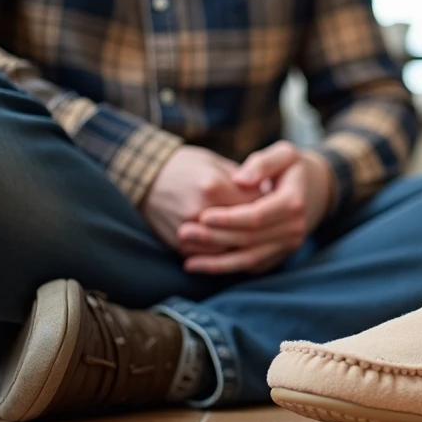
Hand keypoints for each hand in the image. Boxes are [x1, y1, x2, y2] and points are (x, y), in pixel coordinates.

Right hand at [141, 145, 263, 251]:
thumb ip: (244, 181)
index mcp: (213, 188)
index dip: (269, 205)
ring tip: (258, 238)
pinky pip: (210, 258)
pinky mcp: (179, 245)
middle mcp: (200, 212)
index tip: (275, 202)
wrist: (146, 177)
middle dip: (260, 227)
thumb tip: (270, 196)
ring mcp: (188, 232)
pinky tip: (237, 248)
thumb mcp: (217, 163)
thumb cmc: (187, 166)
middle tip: (270, 222)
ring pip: (229, 250)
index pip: (255, 205)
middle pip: (244, 231)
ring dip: (246, 246)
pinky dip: (225, 256)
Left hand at [177, 141, 336, 274]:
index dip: (229, 218)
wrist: (319, 189)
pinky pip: (253, 266)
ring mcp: (289, 245)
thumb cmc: (294, 168)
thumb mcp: (285, 153)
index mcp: (293, 202)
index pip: (257, 216)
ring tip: (188, 262)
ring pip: (250, 259)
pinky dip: (228, 268)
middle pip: (250, 240)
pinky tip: (203, 265)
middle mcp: (294, 228)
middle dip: (215, 239)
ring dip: (218, 264)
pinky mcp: (282, 255)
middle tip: (184, 234)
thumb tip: (240, 180)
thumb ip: (262, 162)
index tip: (202, 216)